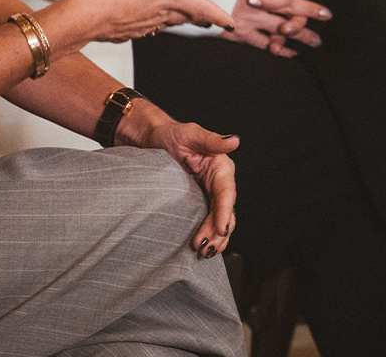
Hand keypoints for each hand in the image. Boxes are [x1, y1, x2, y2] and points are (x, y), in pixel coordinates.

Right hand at [58, 0, 235, 44]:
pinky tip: (148, 18)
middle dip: (200, 18)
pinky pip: (149, 27)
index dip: (219, 15)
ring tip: (185, 17)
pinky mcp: (128, 31)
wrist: (84, 16)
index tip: (231, 23)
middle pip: (187, 18)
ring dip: (180, 20)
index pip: (202, 8)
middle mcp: (161, 15)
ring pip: (169, 24)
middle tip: (211, 19)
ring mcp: (144, 26)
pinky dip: (156, 23)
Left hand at [142, 120, 239, 255]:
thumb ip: (211, 140)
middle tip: (204, 247)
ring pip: (219, 221)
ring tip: (203, 252)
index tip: (221, 229)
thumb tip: (234, 140)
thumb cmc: (170, 134)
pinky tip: (202, 248)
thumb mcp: (189, 133)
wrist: (152, 141)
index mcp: (220, 167)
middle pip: (225, 212)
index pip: (226, 192)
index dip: (224, 212)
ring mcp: (209, 195)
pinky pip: (208, 222)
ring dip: (215, 238)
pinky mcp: (199, 203)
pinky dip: (208, 236)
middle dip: (218, 232)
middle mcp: (218, 183)